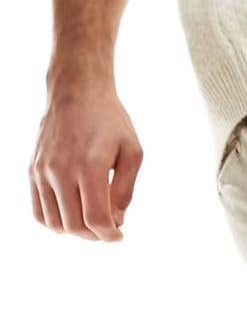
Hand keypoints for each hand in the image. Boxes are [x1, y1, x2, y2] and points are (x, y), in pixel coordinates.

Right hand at [29, 74, 142, 241]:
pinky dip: (54, 221)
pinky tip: (71, 214)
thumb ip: (126, 190)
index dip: (109, 235)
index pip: (95, 218)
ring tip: (90, 221)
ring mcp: (43, 170)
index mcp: (90, 166)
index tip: (118, 235)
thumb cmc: (109, 120)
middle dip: (94, 235)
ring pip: (53, 222)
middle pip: (74, 225)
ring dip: (74, 231)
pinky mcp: (32, 169)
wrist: (76, 91)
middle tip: (107, 228)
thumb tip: (115, 221)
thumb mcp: (132, 153)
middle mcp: (61, 170)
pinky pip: (38, 210)